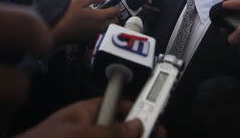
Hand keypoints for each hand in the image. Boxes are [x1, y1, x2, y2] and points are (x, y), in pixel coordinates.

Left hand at [19, 98, 151, 137]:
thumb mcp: (82, 135)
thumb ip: (112, 130)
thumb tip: (138, 124)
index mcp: (85, 114)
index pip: (115, 105)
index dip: (135, 108)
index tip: (153, 115)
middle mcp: (88, 130)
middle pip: (120, 128)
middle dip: (138, 131)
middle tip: (157, 135)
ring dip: (131, 137)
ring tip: (150, 136)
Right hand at [51, 0, 120, 44]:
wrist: (61, 32)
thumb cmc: (70, 15)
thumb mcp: (80, 1)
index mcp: (101, 16)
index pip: (115, 11)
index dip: (116, 7)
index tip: (114, 5)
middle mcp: (102, 26)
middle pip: (116, 21)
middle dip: (114, 16)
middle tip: (108, 12)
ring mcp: (98, 34)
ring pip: (110, 28)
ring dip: (109, 23)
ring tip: (103, 18)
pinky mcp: (93, 39)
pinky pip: (103, 33)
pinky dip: (103, 29)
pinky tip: (95, 25)